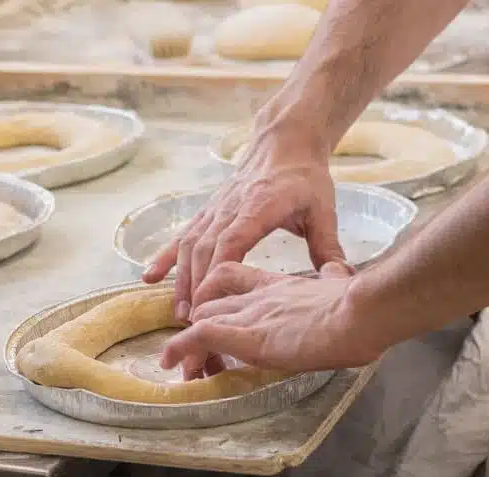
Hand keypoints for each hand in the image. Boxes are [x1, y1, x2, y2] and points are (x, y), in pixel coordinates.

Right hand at [141, 129, 341, 322]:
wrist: (284, 142)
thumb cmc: (304, 177)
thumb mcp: (323, 210)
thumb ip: (328, 246)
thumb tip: (339, 278)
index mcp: (257, 207)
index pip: (231, 242)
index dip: (218, 272)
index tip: (212, 301)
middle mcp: (228, 209)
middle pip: (203, 250)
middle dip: (195, 287)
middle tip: (193, 322)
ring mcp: (214, 210)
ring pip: (188, 246)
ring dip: (180, 279)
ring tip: (178, 311)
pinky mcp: (207, 212)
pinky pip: (181, 236)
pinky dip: (165, 258)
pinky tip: (149, 278)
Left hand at [161, 261, 382, 376]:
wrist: (363, 312)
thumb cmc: (363, 304)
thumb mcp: (342, 284)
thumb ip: (333, 278)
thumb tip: (340, 273)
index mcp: (280, 284)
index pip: (234, 278)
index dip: (217, 294)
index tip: (211, 315)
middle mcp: (258, 296)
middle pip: (212, 301)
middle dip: (198, 323)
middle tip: (196, 351)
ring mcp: (251, 314)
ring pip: (201, 317)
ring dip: (187, 342)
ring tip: (180, 365)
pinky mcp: (247, 334)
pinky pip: (200, 336)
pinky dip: (180, 349)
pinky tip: (170, 362)